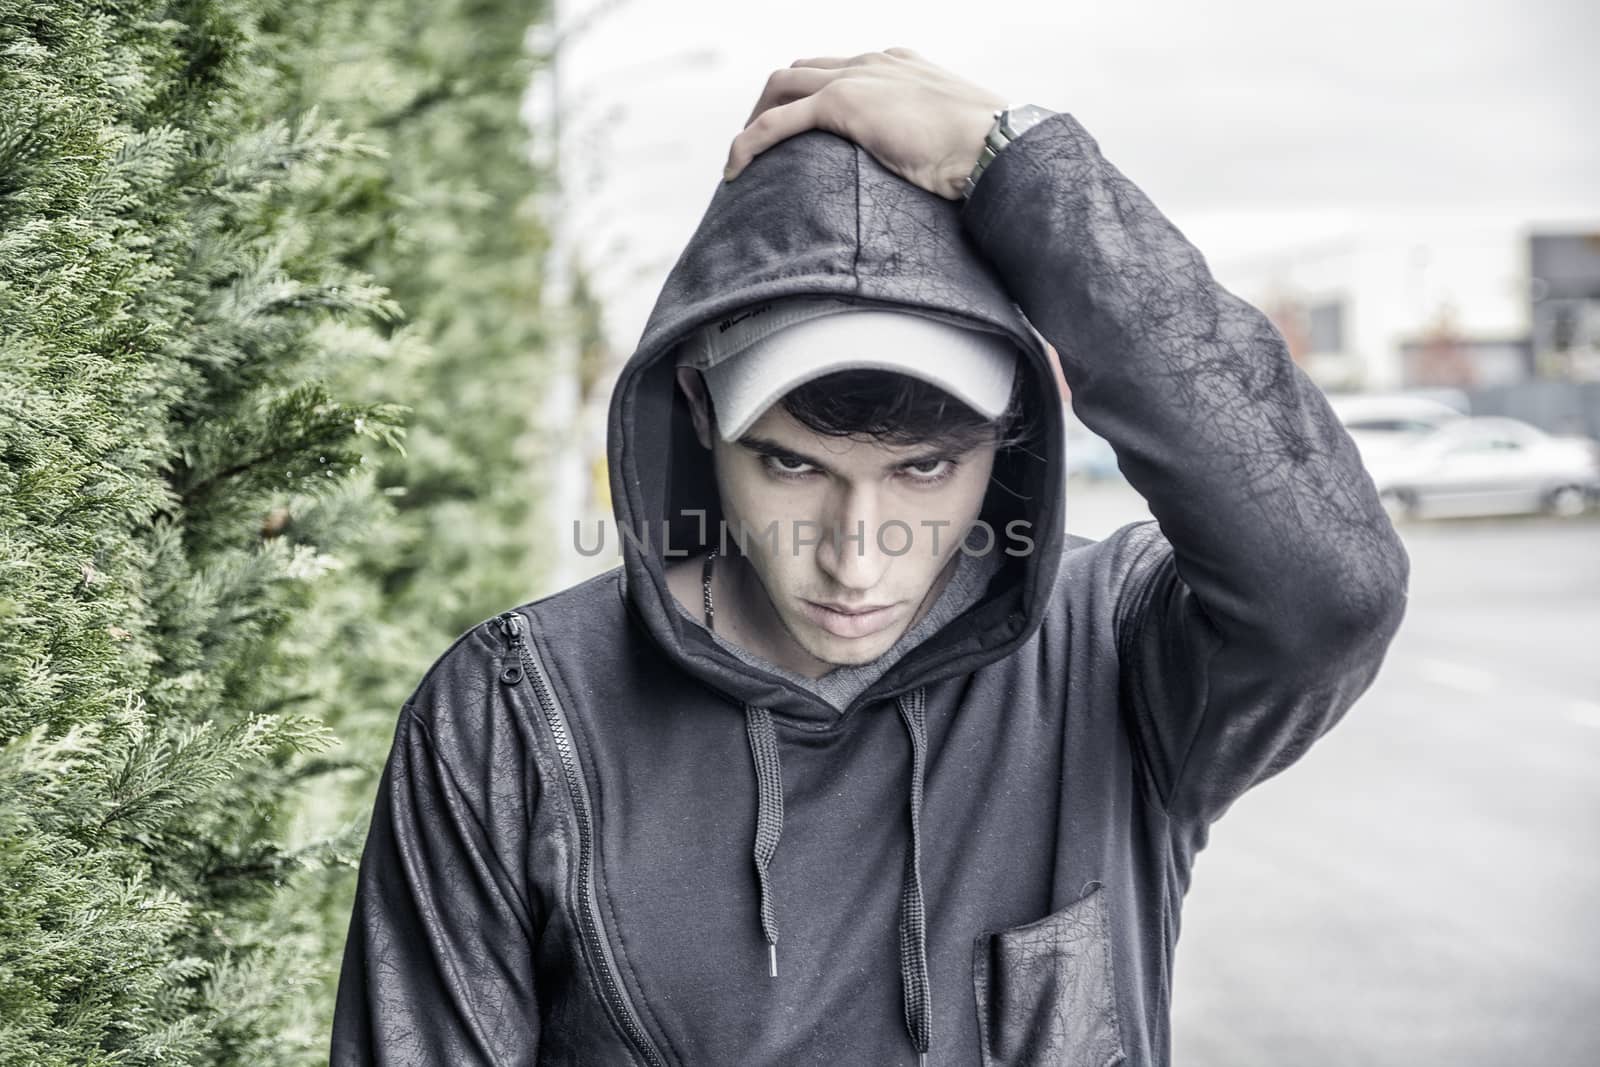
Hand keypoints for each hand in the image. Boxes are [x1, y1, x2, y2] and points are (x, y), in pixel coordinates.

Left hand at [721, 47, 1009, 201]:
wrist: (998, 145)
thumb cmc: (987, 153)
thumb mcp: (950, 139)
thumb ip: (926, 142)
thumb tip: (927, 176)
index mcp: (897, 66)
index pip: (837, 70)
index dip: (808, 98)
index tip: (797, 134)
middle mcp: (873, 63)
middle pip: (800, 71)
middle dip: (771, 104)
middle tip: (758, 147)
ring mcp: (857, 79)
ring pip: (781, 88)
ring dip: (754, 121)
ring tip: (742, 162)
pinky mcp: (843, 104)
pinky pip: (777, 122)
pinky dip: (750, 143)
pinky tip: (736, 170)